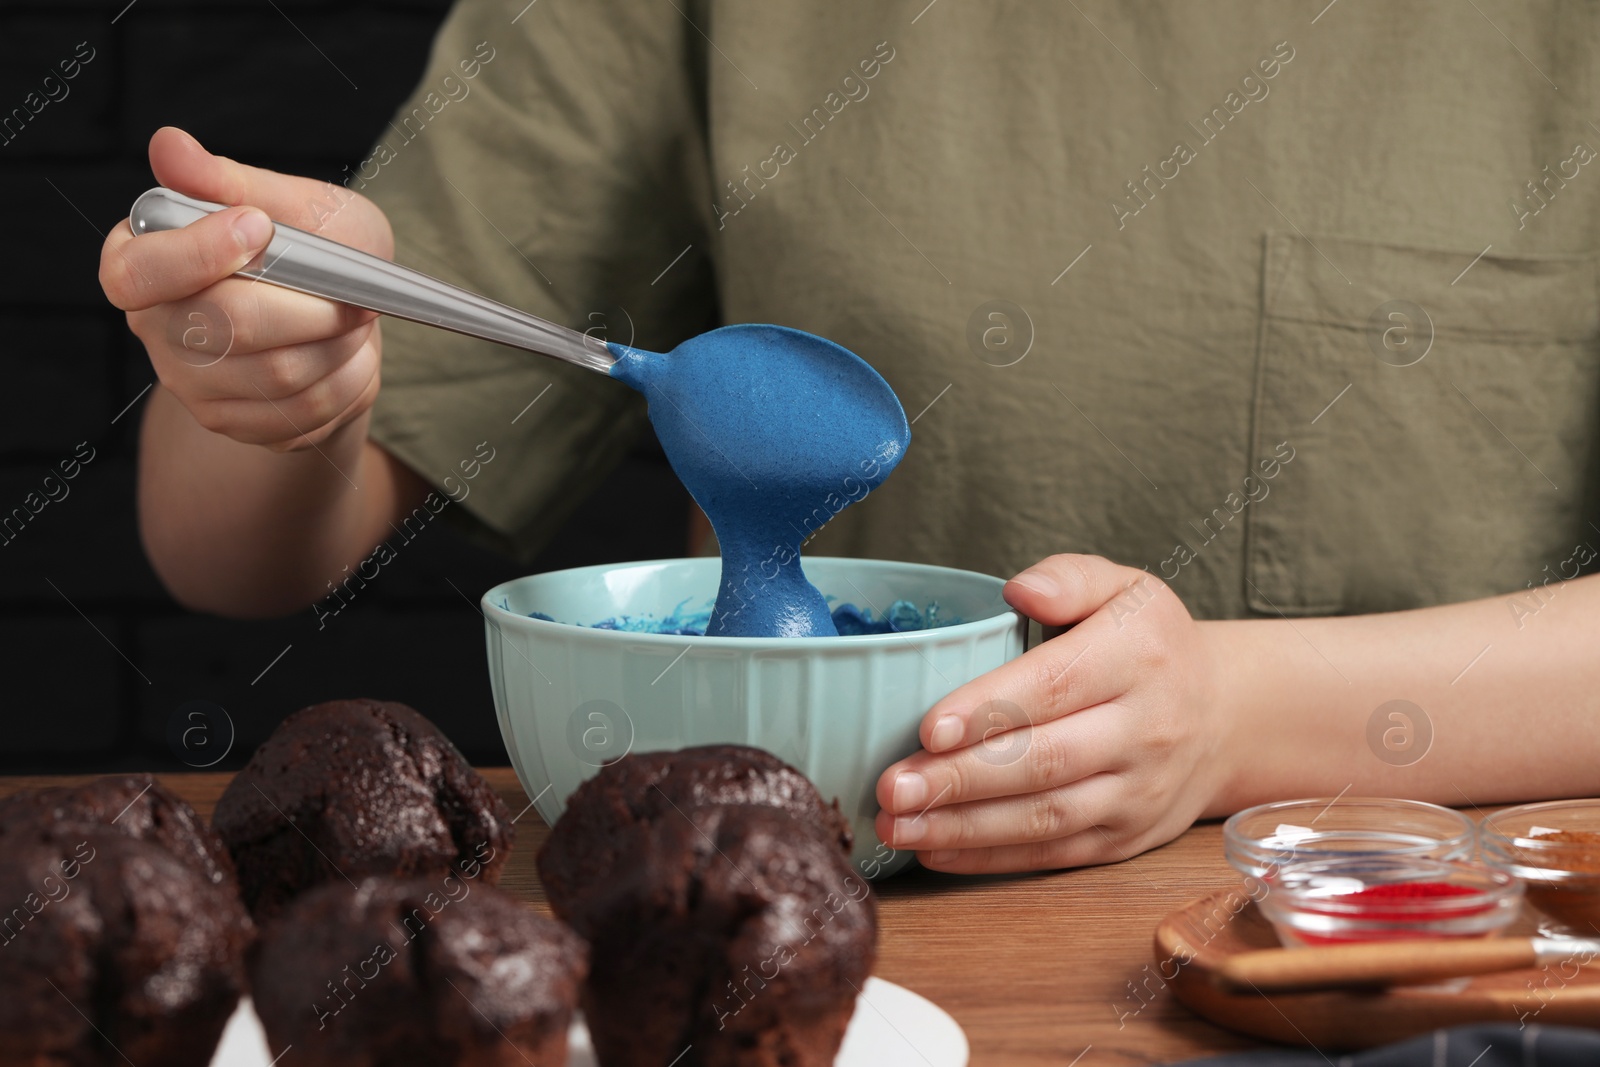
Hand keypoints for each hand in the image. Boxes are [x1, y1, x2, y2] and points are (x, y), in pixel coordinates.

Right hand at [100, 127, 393, 450]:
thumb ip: (233, 181)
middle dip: (309, 307)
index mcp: (144, 259)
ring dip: (338, 344)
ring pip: (277, 374)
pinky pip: (302, 412)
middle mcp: (155, 327)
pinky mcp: (236, 423)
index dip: (196, 253)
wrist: (342, 321)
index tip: (259, 225)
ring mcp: (192, 384)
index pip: (137, 273)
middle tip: (351, 293)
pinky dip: (347, 380)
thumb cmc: (311, 251)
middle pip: (225, 326)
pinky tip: (353, 356)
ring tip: (357, 319)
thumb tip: (170, 145)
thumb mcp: (288, 203)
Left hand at [874, 554, 1234, 873]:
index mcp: (1138, 656)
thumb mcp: (1125, 589)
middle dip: (962, 779)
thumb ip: (1070, 578)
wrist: (1223, 716)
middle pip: (1045, 760)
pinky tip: (933, 850)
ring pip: (1046, 817)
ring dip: (965, 827)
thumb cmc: (1149, 644)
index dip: (989, 709)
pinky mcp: (1125, 837)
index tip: (927, 727)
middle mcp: (1146, 729)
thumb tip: (1020, 589)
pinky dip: (990, 858)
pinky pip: (1054, 854)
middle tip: (892, 786)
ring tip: (898, 824)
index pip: (1057, 686)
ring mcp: (1138, 792)